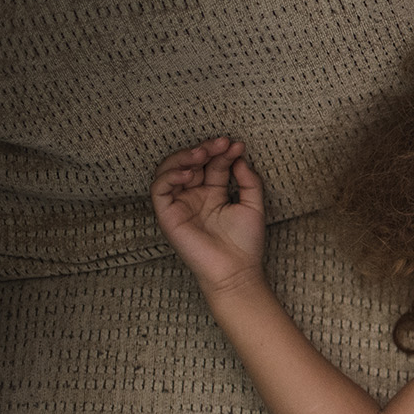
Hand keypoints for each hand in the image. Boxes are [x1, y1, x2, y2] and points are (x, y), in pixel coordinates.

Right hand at [150, 137, 266, 296]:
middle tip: (220, 143)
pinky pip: (160, 189)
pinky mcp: (167, 215)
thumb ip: (249, 181)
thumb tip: (240, 158)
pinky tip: (190, 173)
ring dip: (185, 157)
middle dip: (204, 149)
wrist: (236, 270)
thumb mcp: (253, 205)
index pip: (213, 165)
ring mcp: (180, 204)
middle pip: (191, 164)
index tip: (237, 145)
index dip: (223, 152)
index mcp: (213, 193)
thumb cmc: (245, 243)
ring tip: (203, 152)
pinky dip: (170, 176)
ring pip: (171, 171)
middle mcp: (194, 196)